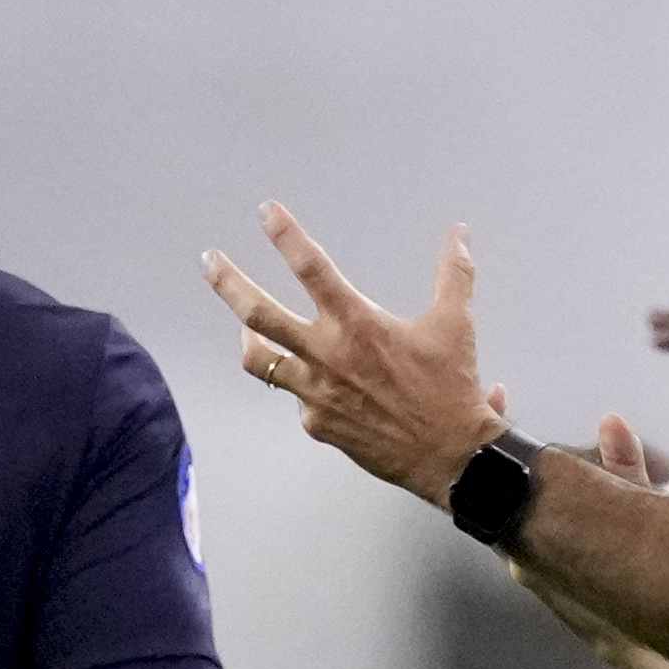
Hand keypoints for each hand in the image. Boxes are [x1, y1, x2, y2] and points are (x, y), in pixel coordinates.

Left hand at [207, 208, 495, 504]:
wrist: (450, 455)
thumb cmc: (450, 391)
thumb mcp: (455, 324)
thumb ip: (453, 274)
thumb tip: (459, 235)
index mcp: (358, 324)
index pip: (312, 268)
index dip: (285, 235)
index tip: (266, 213)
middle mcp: (329, 355)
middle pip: (259, 314)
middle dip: (229, 283)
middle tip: (209, 261)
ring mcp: (317, 393)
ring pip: (260, 362)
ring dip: (248, 341)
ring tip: (245, 331)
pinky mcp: (318, 424)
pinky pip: (295, 399)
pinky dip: (300, 387)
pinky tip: (311, 383)